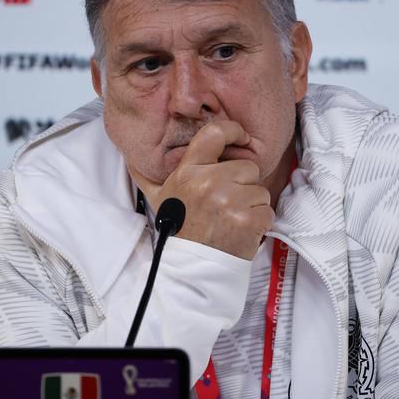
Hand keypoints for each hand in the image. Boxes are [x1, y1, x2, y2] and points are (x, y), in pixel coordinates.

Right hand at [129, 121, 273, 260]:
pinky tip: (241, 230)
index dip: (233, 130)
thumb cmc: (179, 228)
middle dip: (242, 184)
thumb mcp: (159, 198)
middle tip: (226, 203)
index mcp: (189, 171)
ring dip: (252, 205)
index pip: (215, 133)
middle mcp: (209, 182)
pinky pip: (267, 211)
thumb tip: (131, 157)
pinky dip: (260, 222)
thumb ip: (146, 175)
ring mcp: (230, 201)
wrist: (191, 267)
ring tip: (232, 218)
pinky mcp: (249, 220)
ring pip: (260, 190)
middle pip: (247, 167)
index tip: (241, 137)